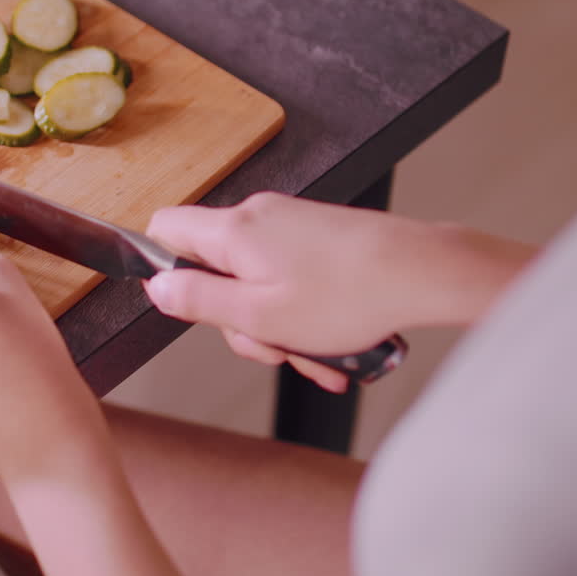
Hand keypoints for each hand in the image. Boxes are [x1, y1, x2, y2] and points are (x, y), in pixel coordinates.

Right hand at [144, 192, 535, 390]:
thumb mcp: (258, 315)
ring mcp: (291, 225)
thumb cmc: (347, 294)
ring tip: (316, 358)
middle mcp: (259, 217)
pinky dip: (304, 315)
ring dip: (279, 327)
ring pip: (259, 283)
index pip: (165, 229)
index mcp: (233, 231)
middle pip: (216, 270)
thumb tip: (157, 287)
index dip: (163, 269)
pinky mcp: (318, 237)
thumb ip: (198, 300)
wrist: (420, 271)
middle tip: (272, 348)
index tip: (187, 306)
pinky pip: (292, 280)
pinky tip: (332, 346)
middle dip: (240, 320)